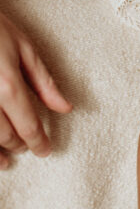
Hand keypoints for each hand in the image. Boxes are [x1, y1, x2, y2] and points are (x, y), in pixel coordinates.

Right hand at [0, 10, 71, 166]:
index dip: (39, 142)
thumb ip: (44, 82)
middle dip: (19, 144)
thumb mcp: (25, 48)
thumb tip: (65, 107)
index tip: (46, 150)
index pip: (28, 125)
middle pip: (5, 135)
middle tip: (28, 146)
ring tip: (6, 160)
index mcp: (8, 86)